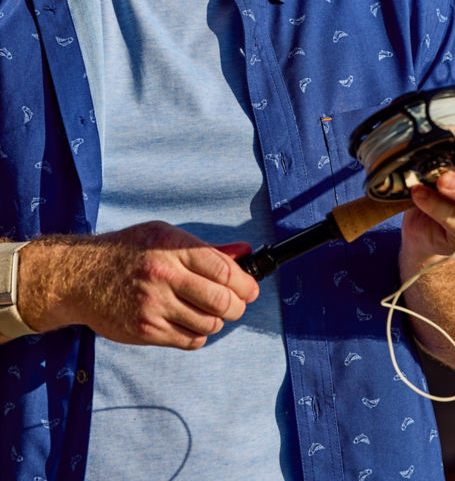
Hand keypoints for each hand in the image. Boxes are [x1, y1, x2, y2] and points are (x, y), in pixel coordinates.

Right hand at [17, 221, 258, 349]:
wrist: (81, 277)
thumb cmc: (128, 251)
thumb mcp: (164, 236)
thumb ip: (205, 249)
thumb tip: (244, 254)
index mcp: (172, 247)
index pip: (224, 269)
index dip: (246, 282)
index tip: (251, 288)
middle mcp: (164, 276)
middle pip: (222, 301)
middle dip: (238, 306)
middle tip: (236, 304)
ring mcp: (154, 306)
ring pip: (209, 324)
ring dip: (217, 321)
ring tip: (209, 312)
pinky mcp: (146, 331)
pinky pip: (189, 340)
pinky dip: (198, 335)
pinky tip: (190, 322)